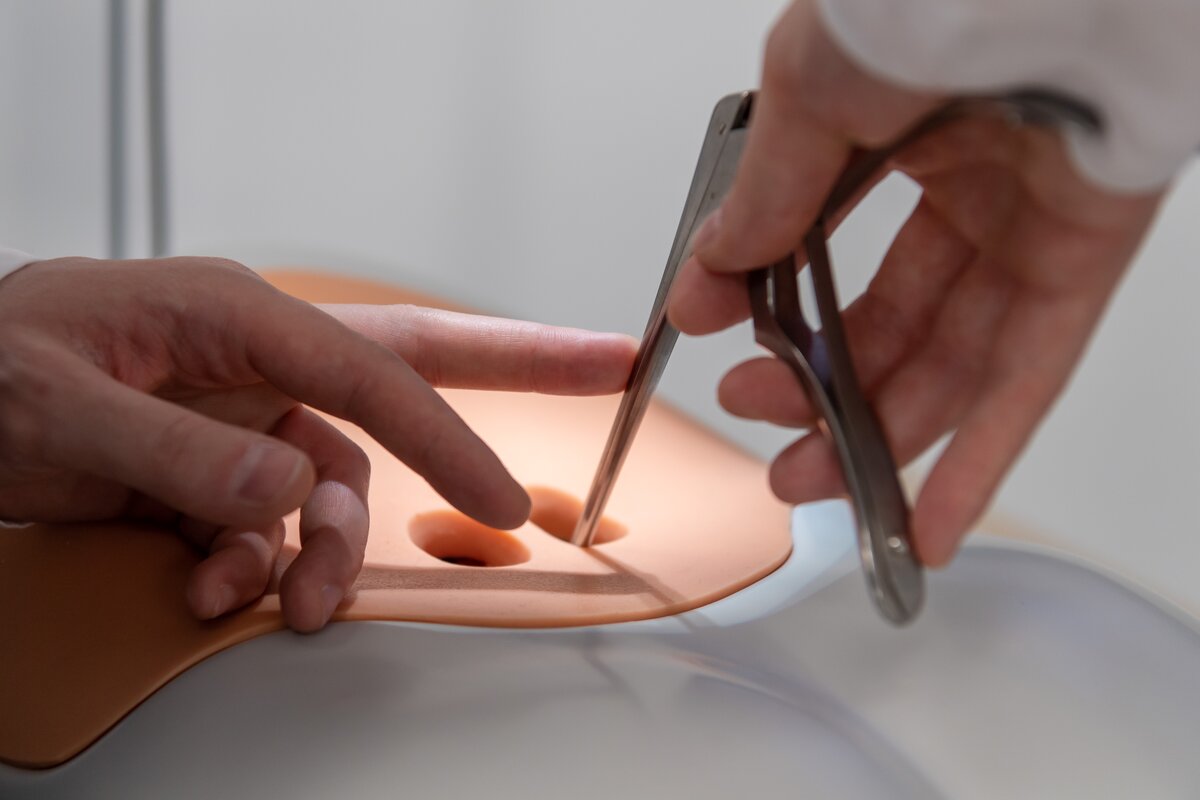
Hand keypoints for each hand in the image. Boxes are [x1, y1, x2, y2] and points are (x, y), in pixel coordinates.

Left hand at [0, 257, 633, 629]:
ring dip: (325, 552)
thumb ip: (178, 449)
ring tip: (297, 607)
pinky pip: (272, 522)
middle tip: (602, 361)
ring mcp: (238, 412)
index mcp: (230, 315)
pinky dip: (255, 568)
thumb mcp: (54, 406)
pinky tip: (213, 591)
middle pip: (410, 364)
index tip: (506, 502)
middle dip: (511, 366)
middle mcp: (252, 358)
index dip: (450, 439)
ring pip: (334, 485)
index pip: (373, 373)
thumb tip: (289, 484)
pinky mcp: (214, 463)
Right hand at [668, 0, 1163, 565]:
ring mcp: (1030, 226)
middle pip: (890, 322)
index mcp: (893, 132)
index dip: (769, 309)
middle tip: (766, 437)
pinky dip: (978, 456)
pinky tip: (928, 523)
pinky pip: (1029, 377)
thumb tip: (714, 278)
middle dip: (819, 392)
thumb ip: (766, 199)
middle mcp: (967, 184)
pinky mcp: (1086, 261)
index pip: (823, 248)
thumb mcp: (808, 97)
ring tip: (810, 482)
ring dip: (878, 433)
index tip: (713, 342)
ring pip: (951, 359)